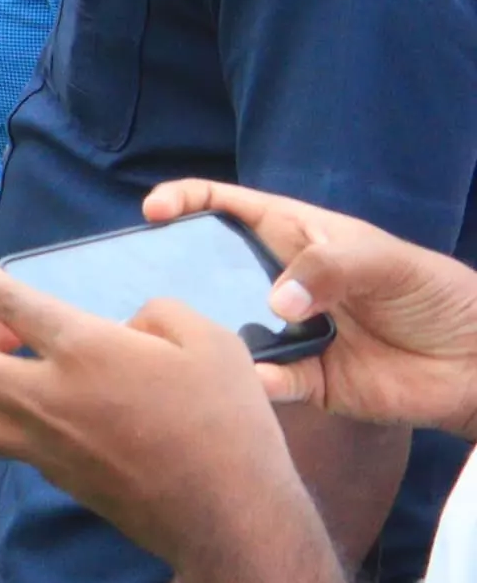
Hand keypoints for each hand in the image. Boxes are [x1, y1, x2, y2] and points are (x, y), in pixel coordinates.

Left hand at [0, 264, 309, 570]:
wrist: (230, 519)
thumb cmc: (228, 423)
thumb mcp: (211, 343)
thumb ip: (160, 315)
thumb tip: (128, 327)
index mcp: (83, 350)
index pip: (13, 305)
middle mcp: (46, 397)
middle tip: (5, 338)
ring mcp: (44, 446)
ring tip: (17, 380)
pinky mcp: (58, 481)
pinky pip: (8, 447)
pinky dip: (15, 425)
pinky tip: (56, 417)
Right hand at [146, 179, 476, 435]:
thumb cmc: (436, 294)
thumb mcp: (386, 262)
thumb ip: (328, 269)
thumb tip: (273, 303)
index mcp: (296, 236)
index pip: (228, 206)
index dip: (186, 200)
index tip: (154, 213)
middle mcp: (282, 282)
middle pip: (212, 270)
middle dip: (177, 274)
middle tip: (147, 286)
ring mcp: (289, 332)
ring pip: (228, 329)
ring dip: (208, 334)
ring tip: (183, 338)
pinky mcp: (306, 381)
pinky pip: (266, 381)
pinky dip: (254, 382)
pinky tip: (254, 380)